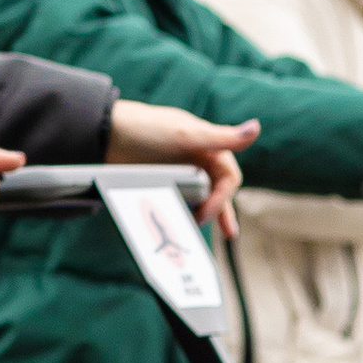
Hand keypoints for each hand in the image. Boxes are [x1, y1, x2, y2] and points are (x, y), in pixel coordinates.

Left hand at [103, 100, 257, 239]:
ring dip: (203, 215)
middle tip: (230, 233)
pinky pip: (178, 201)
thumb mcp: (186, 135)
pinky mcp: (162, 181)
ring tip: (198, 232)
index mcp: (209, 148)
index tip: (207, 213)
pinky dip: (182, 212)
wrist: (106, 134)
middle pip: (218, 191)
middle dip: (223, 212)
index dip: (223, 197)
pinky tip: (179, 223)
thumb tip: (256, 128)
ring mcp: (179, 172)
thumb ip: (221, 138)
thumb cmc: (148, 129)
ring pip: (199, 198)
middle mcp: (197, 161)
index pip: (229, 178)